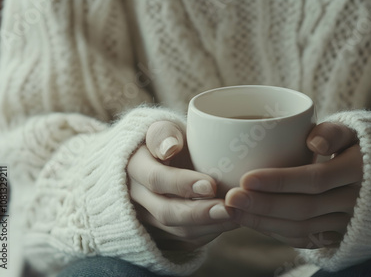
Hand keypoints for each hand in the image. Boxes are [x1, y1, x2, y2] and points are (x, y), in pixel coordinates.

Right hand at [126, 121, 237, 250]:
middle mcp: (135, 198)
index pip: (155, 179)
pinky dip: (209, 234)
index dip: (182, 184)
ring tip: (237, 215)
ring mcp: (146, 219)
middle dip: (200, 213)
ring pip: (177, 231)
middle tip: (230, 208)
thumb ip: (164, 134)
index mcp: (133, 167)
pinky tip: (230, 222)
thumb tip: (169, 148)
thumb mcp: (162, 128)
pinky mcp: (161, 234)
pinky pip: (185, 242)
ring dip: (210, 226)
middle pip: (166, 212)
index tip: (211, 185)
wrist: (156, 161)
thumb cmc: (167, 140)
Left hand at [226, 122, 362, 247]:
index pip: (315, 179)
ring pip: (302, 228)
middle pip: (304, 208)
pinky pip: (306, 239)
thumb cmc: (364, 148)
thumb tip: (312, 142)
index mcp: (359, 171)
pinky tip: (255, 222)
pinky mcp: (340, 236)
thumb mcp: (356, 131)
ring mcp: (349, 223)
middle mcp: (357, 202)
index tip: (246, 178)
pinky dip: (277, 233)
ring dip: (264, 222)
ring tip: (233, 212)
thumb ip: (334, 132)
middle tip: (231, 199)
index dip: (279, 181)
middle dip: (263, 205)